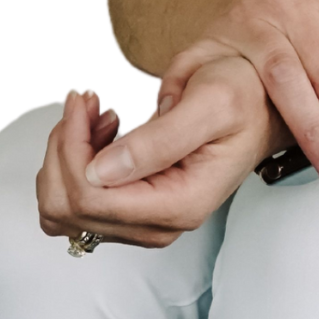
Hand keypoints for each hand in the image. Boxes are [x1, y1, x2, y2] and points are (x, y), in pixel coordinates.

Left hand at [36, 57, 274, 248]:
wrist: (257, 96)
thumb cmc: (243, 94)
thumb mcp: (211, 101)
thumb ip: (160, 139)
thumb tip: (101, 173)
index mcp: (180, 204)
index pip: (91, 199)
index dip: (73, 148)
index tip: (87, 101)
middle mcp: (158, 224)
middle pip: (69, 208)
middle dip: (66, 147)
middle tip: (90, 101)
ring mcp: (143, 220)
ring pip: (61, 210)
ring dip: (66, 155)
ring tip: (98, 115)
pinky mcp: (132, 208)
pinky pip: (74, 203)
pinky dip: (73, 164)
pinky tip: (101, 132)